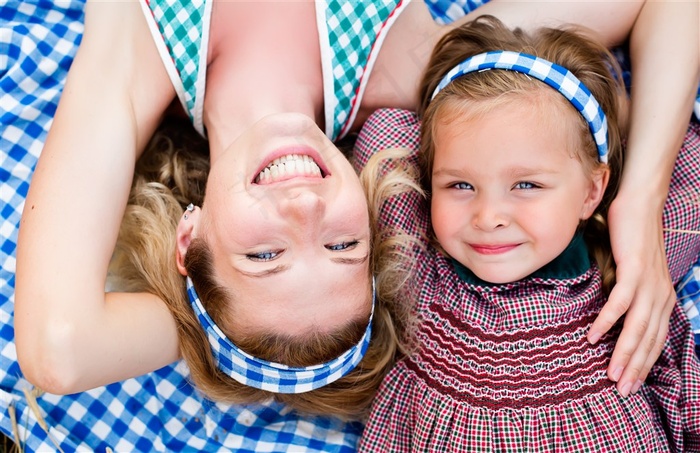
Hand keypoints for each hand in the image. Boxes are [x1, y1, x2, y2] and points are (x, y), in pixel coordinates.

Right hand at [588, 191, 675, 396]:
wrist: (641, 204)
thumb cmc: (634, 237)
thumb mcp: (637, 271)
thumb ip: (630, 292)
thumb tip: (614, 312)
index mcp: (663, 298)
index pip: (656, 340)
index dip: (644, 364)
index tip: (631, 385)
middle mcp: (661, 295)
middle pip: (649, 340)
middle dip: (636, 368)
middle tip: (622, 391)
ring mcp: (649, 284)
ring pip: (637, 328)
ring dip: (624, 353)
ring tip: (611, 373)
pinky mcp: (634, 271)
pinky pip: (620, 302)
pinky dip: (608, 321)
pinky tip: (595, 336)